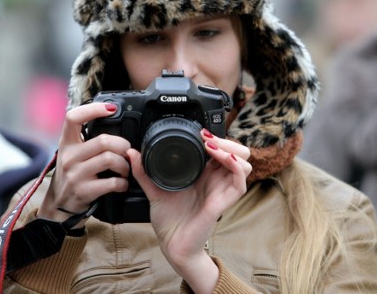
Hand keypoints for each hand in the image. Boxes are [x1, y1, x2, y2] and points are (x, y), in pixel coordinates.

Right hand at [38, 102, 132, 223]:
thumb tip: (112, 123)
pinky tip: (122, 184)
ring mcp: (75, 174)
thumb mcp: (72, 153)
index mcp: (66, 143)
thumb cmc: (71, 175)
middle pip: (103, 141)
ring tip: (125, 169)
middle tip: (126, 151)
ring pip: (110, 159)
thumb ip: (87, 140)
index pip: (73, 117)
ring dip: (125, 164)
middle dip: (122, 145)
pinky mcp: (84, 191)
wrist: (59, 205)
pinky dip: (123, 183)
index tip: (111, 108)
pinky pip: (112, 182)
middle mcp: (69, 157)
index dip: (93, 109)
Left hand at [129, 129, 251, 292]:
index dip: (216, 137)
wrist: (171, 245)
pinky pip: (240, 182)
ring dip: (231, 150)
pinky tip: (223, 159)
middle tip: (208, 139)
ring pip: (244, 163)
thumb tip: (132, 153)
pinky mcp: (223, 203)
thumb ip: (144, 171)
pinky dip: (236, 167)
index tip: (200, 132)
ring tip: (212, 147)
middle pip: (238, 152)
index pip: (221, 149)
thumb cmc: (169, 220)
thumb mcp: (154, 190)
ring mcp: (222, 190)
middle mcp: (216, 180)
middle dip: (227, 141)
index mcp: (205, 174)